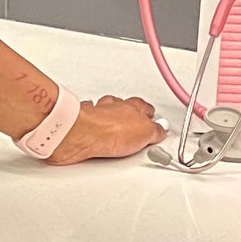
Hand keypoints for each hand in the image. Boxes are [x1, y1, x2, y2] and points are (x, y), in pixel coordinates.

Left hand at [47, 94, 168, 163]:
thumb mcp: (144, 133)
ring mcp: (95, 115)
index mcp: (131, 107)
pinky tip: (93, 134)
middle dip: (130, 115)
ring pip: (105, 111)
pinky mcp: (81, 127)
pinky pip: (88, 122)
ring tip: (115, 130)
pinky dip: (91, 126)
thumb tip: (160, 131)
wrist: (80, 134)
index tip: (153, 119)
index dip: (149, 114)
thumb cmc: (109, 130)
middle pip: (124, 107)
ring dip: (110, 118)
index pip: (144, 107)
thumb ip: (154, 130)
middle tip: (136, 124)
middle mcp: (112, 107)